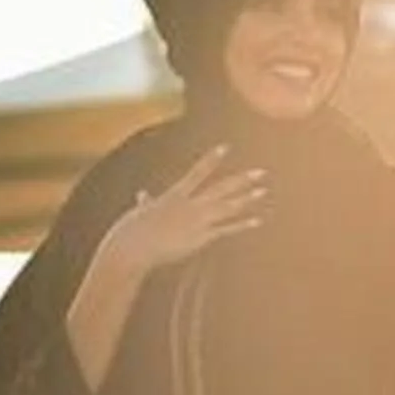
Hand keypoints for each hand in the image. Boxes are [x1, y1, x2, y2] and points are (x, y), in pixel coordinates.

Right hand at [103, 148, 267, 276]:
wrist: (134, 246)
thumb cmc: (132, 231)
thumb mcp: (141, 212)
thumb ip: (146, 203)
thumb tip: (142, 194)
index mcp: (175, 195)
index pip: (197, 172)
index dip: (212, 159)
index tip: (225, 147)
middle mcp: (190, 205)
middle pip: (221, 188)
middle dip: (241, 180)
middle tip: (261, 172)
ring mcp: (197, 221)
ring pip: (227, 207)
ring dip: (246, 199)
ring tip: (263, 191)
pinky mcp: (200, 237)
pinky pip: (226, 230)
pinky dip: (242, 225)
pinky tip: (257, 221)